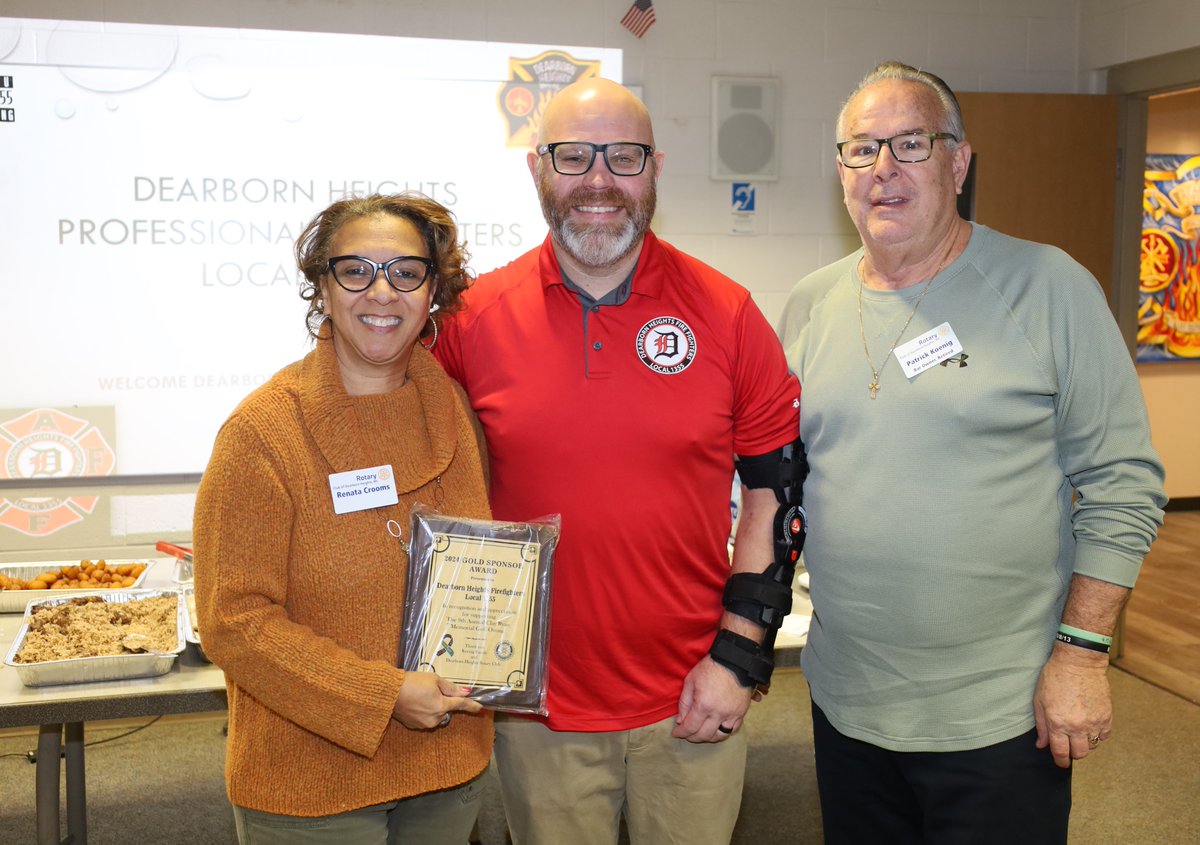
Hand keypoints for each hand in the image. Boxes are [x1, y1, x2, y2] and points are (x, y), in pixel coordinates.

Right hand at [392, 672, 482, 730]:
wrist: (389, 692)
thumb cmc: (411, 682)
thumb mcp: (434, 679)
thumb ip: (451, 687)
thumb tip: (466, 691)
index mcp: (441, 706)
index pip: (460, 705)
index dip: (471, 705)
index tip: (480, 707)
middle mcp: (434, 718)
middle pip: (447, 710)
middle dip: (443, 701)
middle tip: (432, 690)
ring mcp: (424, 724)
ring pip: (436, 715)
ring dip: (433, 707)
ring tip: (420, 695)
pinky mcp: (414, 726)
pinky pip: (426, 719)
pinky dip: (424, 711)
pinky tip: (415, 702)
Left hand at [672, 655, 753, 742]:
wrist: (735, 660)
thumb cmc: (710, 668)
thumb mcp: (690, 681)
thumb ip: (684, 702)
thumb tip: (680, 720)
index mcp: (704, 705)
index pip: (690, 727)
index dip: (681, 732)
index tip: (676, 733)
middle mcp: (718, 713)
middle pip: (704, 735)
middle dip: (692, 737)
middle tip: (687, 734)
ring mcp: (732, 714)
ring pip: (719, 736)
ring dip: (708, 738)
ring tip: (701, 733)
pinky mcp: (741, 712)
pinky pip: (733, 729)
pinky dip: (723, 732)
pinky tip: (716, 729)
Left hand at [1033, 643, 1112, 767]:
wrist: (1079, 662)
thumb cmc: (1055, 677)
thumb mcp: (1039, 700)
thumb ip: (1041, 726)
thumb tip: (1041, 745)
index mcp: (1058, 723)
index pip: (1060, 753)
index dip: (1060, 761)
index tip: (1061, 762)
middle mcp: (1077, 726)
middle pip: (1079, 754)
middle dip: (1073, 753)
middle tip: (1069, 746)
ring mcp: (1094, 722)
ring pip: (1092, 746)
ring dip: (1085, 743)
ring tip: (1078, 731)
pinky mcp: (1107, 716)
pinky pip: (1104, 735)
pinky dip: (1098, 734)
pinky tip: (1090, 725)